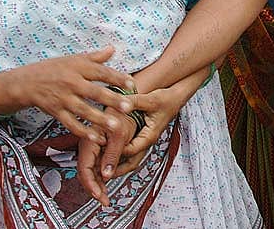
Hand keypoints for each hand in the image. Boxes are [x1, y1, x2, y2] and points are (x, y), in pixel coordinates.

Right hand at [2, 46, 135, 144]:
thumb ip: (94, 57)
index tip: (132, 84)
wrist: (25, 83)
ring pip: (84, 110)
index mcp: (78, 67)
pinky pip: (71, 124)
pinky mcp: (56, 112)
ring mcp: (63, 99)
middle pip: (95, 92)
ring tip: (115, 127)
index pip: (101, 72)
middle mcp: (71, 83)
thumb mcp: (73, 59)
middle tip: (128, 106)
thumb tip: (113, 49)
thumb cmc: (52, 69)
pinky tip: (97, 138)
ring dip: (100, 119)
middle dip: (112, 100)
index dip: (117, 77)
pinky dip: (84, 132)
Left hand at [77, 83, 184, 204]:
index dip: (114, 154)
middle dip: (114, 169)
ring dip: (115, 164)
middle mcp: (146, 141)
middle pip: (129, 163)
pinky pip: (129, 151)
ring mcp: (143, 141)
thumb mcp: (150, 100)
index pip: (129, 151)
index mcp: (149, 136)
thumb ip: (134, 102)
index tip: (99, 156)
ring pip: (129, 159)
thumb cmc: (166, 100)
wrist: (176, 98)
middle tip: (97, 174)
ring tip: (99, 169)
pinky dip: (118, 154)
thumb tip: (120, 104)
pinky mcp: (141, 137)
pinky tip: (106, 152)